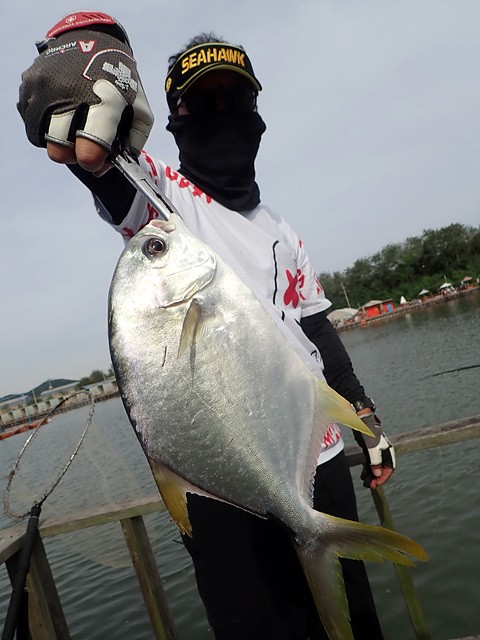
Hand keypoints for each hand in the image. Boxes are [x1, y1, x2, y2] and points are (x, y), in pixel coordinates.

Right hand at [17, 11, 153, 173]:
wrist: (92, 36)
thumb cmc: (119, 77)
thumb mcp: (140, 106)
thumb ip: (134, 141)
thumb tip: (107, 167)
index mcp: (103, 99)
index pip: (88, 148)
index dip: (92, 161)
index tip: (96, 159)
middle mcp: (70, 92)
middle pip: (60, 149)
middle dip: (73, 154)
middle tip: (83, 144)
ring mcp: (45, 86)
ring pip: (43, 138)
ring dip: (58, 140)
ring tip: (72, 127)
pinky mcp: (29, 83)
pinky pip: (31, 121)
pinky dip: (44, 125)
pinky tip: (60, 114)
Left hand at [357, 412, 395, 488]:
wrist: (361, 421)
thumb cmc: (369, 433)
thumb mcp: (373, 449)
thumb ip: (376, 462)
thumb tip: (378, 474)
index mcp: (388, 452)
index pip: (389, 469)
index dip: (383, 478)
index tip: (376, 484)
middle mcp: (383, 453)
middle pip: (382, 469)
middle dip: (377, 478)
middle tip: (370, 485)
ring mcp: (376, 452)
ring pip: (375, 467)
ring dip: (371, 475)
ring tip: (365, 483)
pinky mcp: (369, 450)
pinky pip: (369, 463)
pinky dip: (367, 470)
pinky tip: (363, 475)